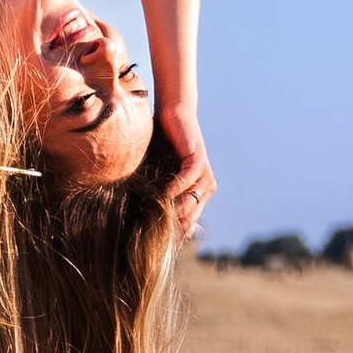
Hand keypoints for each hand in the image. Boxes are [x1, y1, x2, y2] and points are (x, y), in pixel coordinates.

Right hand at [158, 101, 214, 240]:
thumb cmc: (162, 143)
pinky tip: (163, 194)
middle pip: (190, 215)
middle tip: (150, 229)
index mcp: (199, 192)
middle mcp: (206, 186)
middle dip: (172, 222)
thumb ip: (160, 192)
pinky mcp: (199, 161)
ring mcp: (205, 175)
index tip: (154, 237)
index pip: (189, 221)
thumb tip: (146, 216)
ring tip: (153, 214)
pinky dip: (175, 189)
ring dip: (173, 208)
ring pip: (190, 201)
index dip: (173, 230)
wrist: (173, 115)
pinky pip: (187, 181)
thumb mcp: (160, 173)